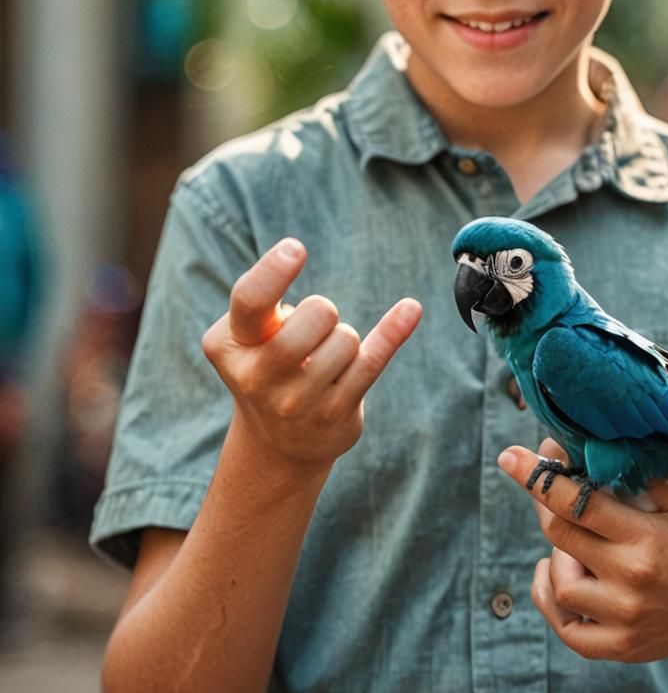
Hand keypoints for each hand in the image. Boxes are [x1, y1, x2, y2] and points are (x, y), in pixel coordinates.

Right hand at [202, 238, 421, 475]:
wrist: (277, 444)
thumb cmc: (265, 365)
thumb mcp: (244, 337)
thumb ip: (263, 308)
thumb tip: (324, 311)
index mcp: (230, 345)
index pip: (251, 301)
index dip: (273, 271)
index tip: (297, 247)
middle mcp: (258, 378)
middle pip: (317, 313)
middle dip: (324, 311)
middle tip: (312, 333)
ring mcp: (298, 402)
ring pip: (346, 338)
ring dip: (343, 339)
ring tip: (323, 361)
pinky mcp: (336, 415)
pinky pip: (372, 360)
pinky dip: (393, 331)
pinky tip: (411, 309)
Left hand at [498, 441, 667, 662]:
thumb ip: (648, 475)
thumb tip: (603, 443)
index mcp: (645, 538)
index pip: (578, 502)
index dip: (539, 477)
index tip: (510, 456)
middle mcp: (630, 579)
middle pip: (560, 535)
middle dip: (544, 505)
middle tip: (550, 491)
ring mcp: (623, 618)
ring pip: (560, 582)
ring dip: (558, 557)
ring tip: (579, 545)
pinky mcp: (618, 647)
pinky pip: (566, 628)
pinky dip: (550, 599)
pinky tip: (557, 574)